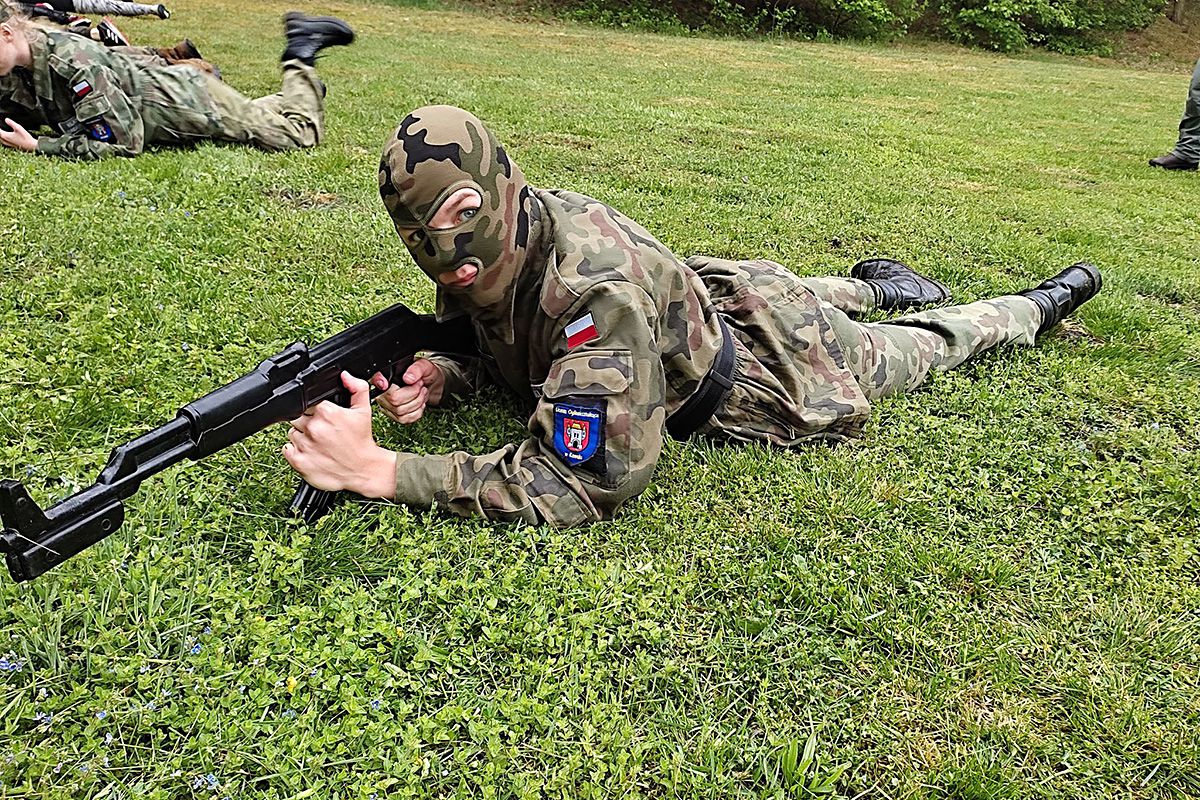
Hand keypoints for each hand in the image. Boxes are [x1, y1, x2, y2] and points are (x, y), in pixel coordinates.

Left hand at [0, 119, 36, 152]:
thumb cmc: (25, 137)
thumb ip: (11, 123)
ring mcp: (9, 144)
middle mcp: (6, 140)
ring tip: (1, 133)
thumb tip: (6, 119)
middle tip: (0, 128)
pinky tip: (5, 138)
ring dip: (0, 136)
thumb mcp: (19, 128)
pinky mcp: (12, 146)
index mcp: (6, 136)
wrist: (31, 146)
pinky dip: (3, 139)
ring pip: (1, 139)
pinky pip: (4, 142)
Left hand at [282, 371, 395, 497]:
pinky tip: (311, 452)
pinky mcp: (298, 461)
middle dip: (307, 422)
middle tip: (322, 431)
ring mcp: (305, 445)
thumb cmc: (361, 441)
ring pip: (292, 433)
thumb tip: (345, 375)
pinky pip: (287, 449)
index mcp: (327, 412)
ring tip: (318, 443)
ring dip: (302, 437)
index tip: (324, 418)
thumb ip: (357, 388)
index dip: (315, 410)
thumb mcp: (364, 411)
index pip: (307, 402)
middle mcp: (314, 427)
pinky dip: (295, 451)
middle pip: (297, 417)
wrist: (363, 470)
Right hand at [371, 358, 445, 423]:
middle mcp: (383, 391)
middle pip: (393, 400)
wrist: (432, 384)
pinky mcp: (395, 415)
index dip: (378, 382)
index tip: (385, 384)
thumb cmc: (425, 374)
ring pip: (400, 412)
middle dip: (413, 394)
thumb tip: (408, 378)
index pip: (376, 379)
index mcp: (387, 375)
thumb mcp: (424, 366)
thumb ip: (416, 369)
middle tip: (420, 386)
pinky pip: (404, 419)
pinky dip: (417, 412)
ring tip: (422, 393)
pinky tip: (419, 403)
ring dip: (417, 402)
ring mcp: (388, 405)